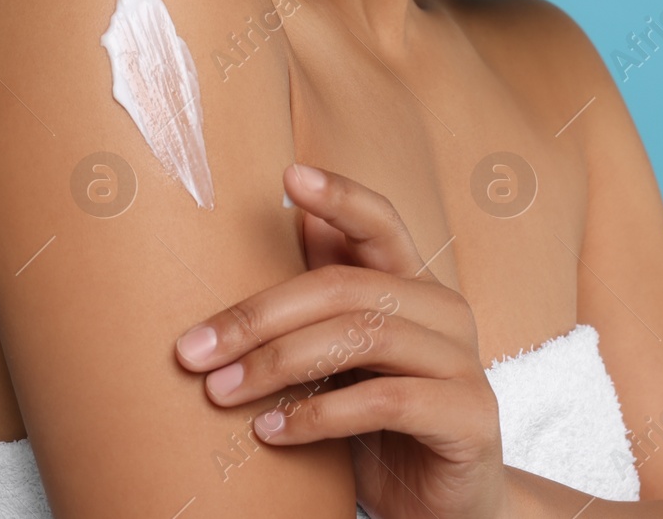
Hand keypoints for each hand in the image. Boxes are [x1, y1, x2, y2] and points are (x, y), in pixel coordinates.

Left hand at [173, 162, 511, 518]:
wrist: (444, 509)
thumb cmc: (382, 428)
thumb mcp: (345, 360)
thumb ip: (326, 301)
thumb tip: (290, 220)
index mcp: (414, 287)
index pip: (380, 224)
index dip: (340, 197)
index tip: (288, 176)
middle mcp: (445, 312)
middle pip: (345, 287)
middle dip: (258, 316)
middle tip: (193, 350)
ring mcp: (463, 362)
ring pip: (362, 337)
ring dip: (278, 364)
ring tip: (221, 393)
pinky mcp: (469, 415)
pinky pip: (385, 401)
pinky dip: (319, 415)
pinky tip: (273, 432)